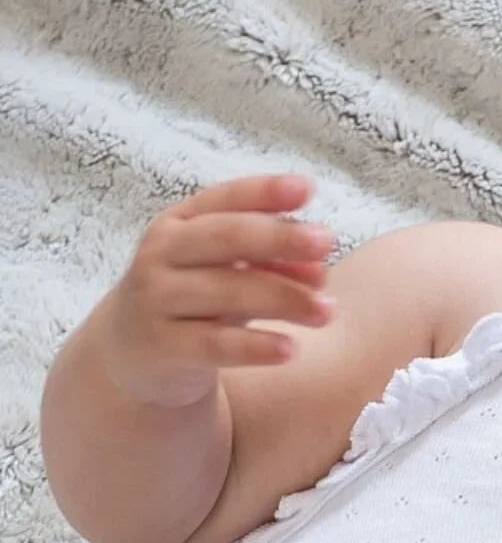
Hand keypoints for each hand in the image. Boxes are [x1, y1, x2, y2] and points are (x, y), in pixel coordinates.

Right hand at [99, 173, 335, 410]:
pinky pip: (215, 344)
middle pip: (225, 238)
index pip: (224, 200)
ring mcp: (157, 298)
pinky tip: (290, 349)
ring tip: (328, 311)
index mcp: (179, 224)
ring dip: (283, 298)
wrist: (133, 354)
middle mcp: (162, 253)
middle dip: (279, 238)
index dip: (264, 192)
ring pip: (226, 291)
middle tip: (327, 241)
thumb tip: (320, 271)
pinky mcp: (163, 345)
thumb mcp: (227, 274)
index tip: (307, 187)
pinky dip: (255, 346)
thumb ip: (269, 265)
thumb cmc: (194, 302)